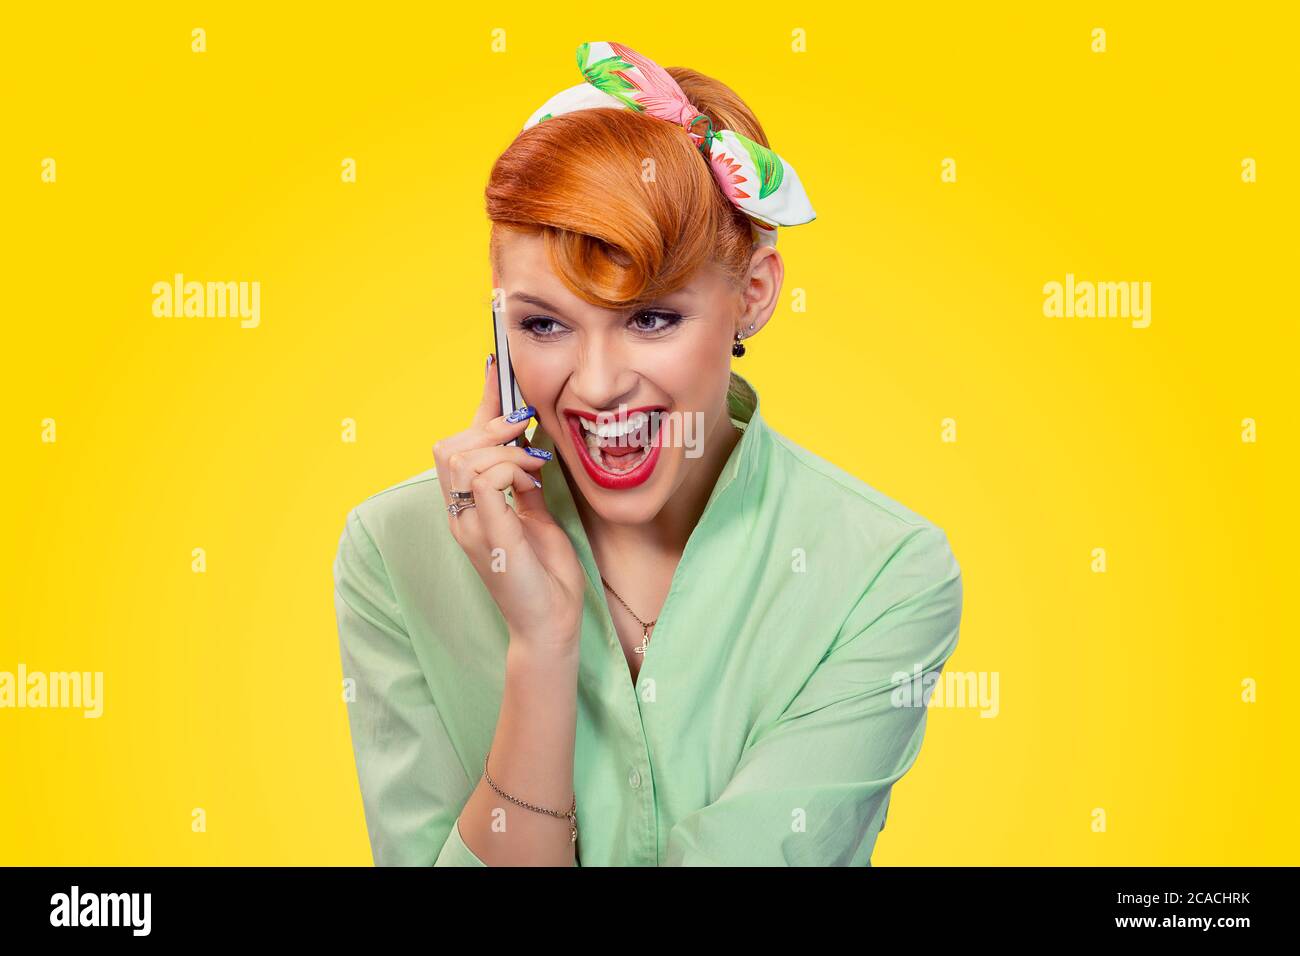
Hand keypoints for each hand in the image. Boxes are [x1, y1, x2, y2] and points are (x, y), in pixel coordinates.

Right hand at [432, 356, 586, 653]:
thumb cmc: (545, 580)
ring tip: (532, 467)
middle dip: (489, 427)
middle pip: (449, 445)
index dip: (479, 402)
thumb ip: (525, 488)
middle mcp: (462, 514)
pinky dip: (509, 469)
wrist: (550, 627)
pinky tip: (530, 481)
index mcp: (471, 507)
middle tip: (526, 435)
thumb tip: (529, 452)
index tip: (495, 366)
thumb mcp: (538, 520)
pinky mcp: (489, 537)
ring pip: (461, 456)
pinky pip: (483, 482)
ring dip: (502, 449)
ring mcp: (470, 526)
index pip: (462, 444)